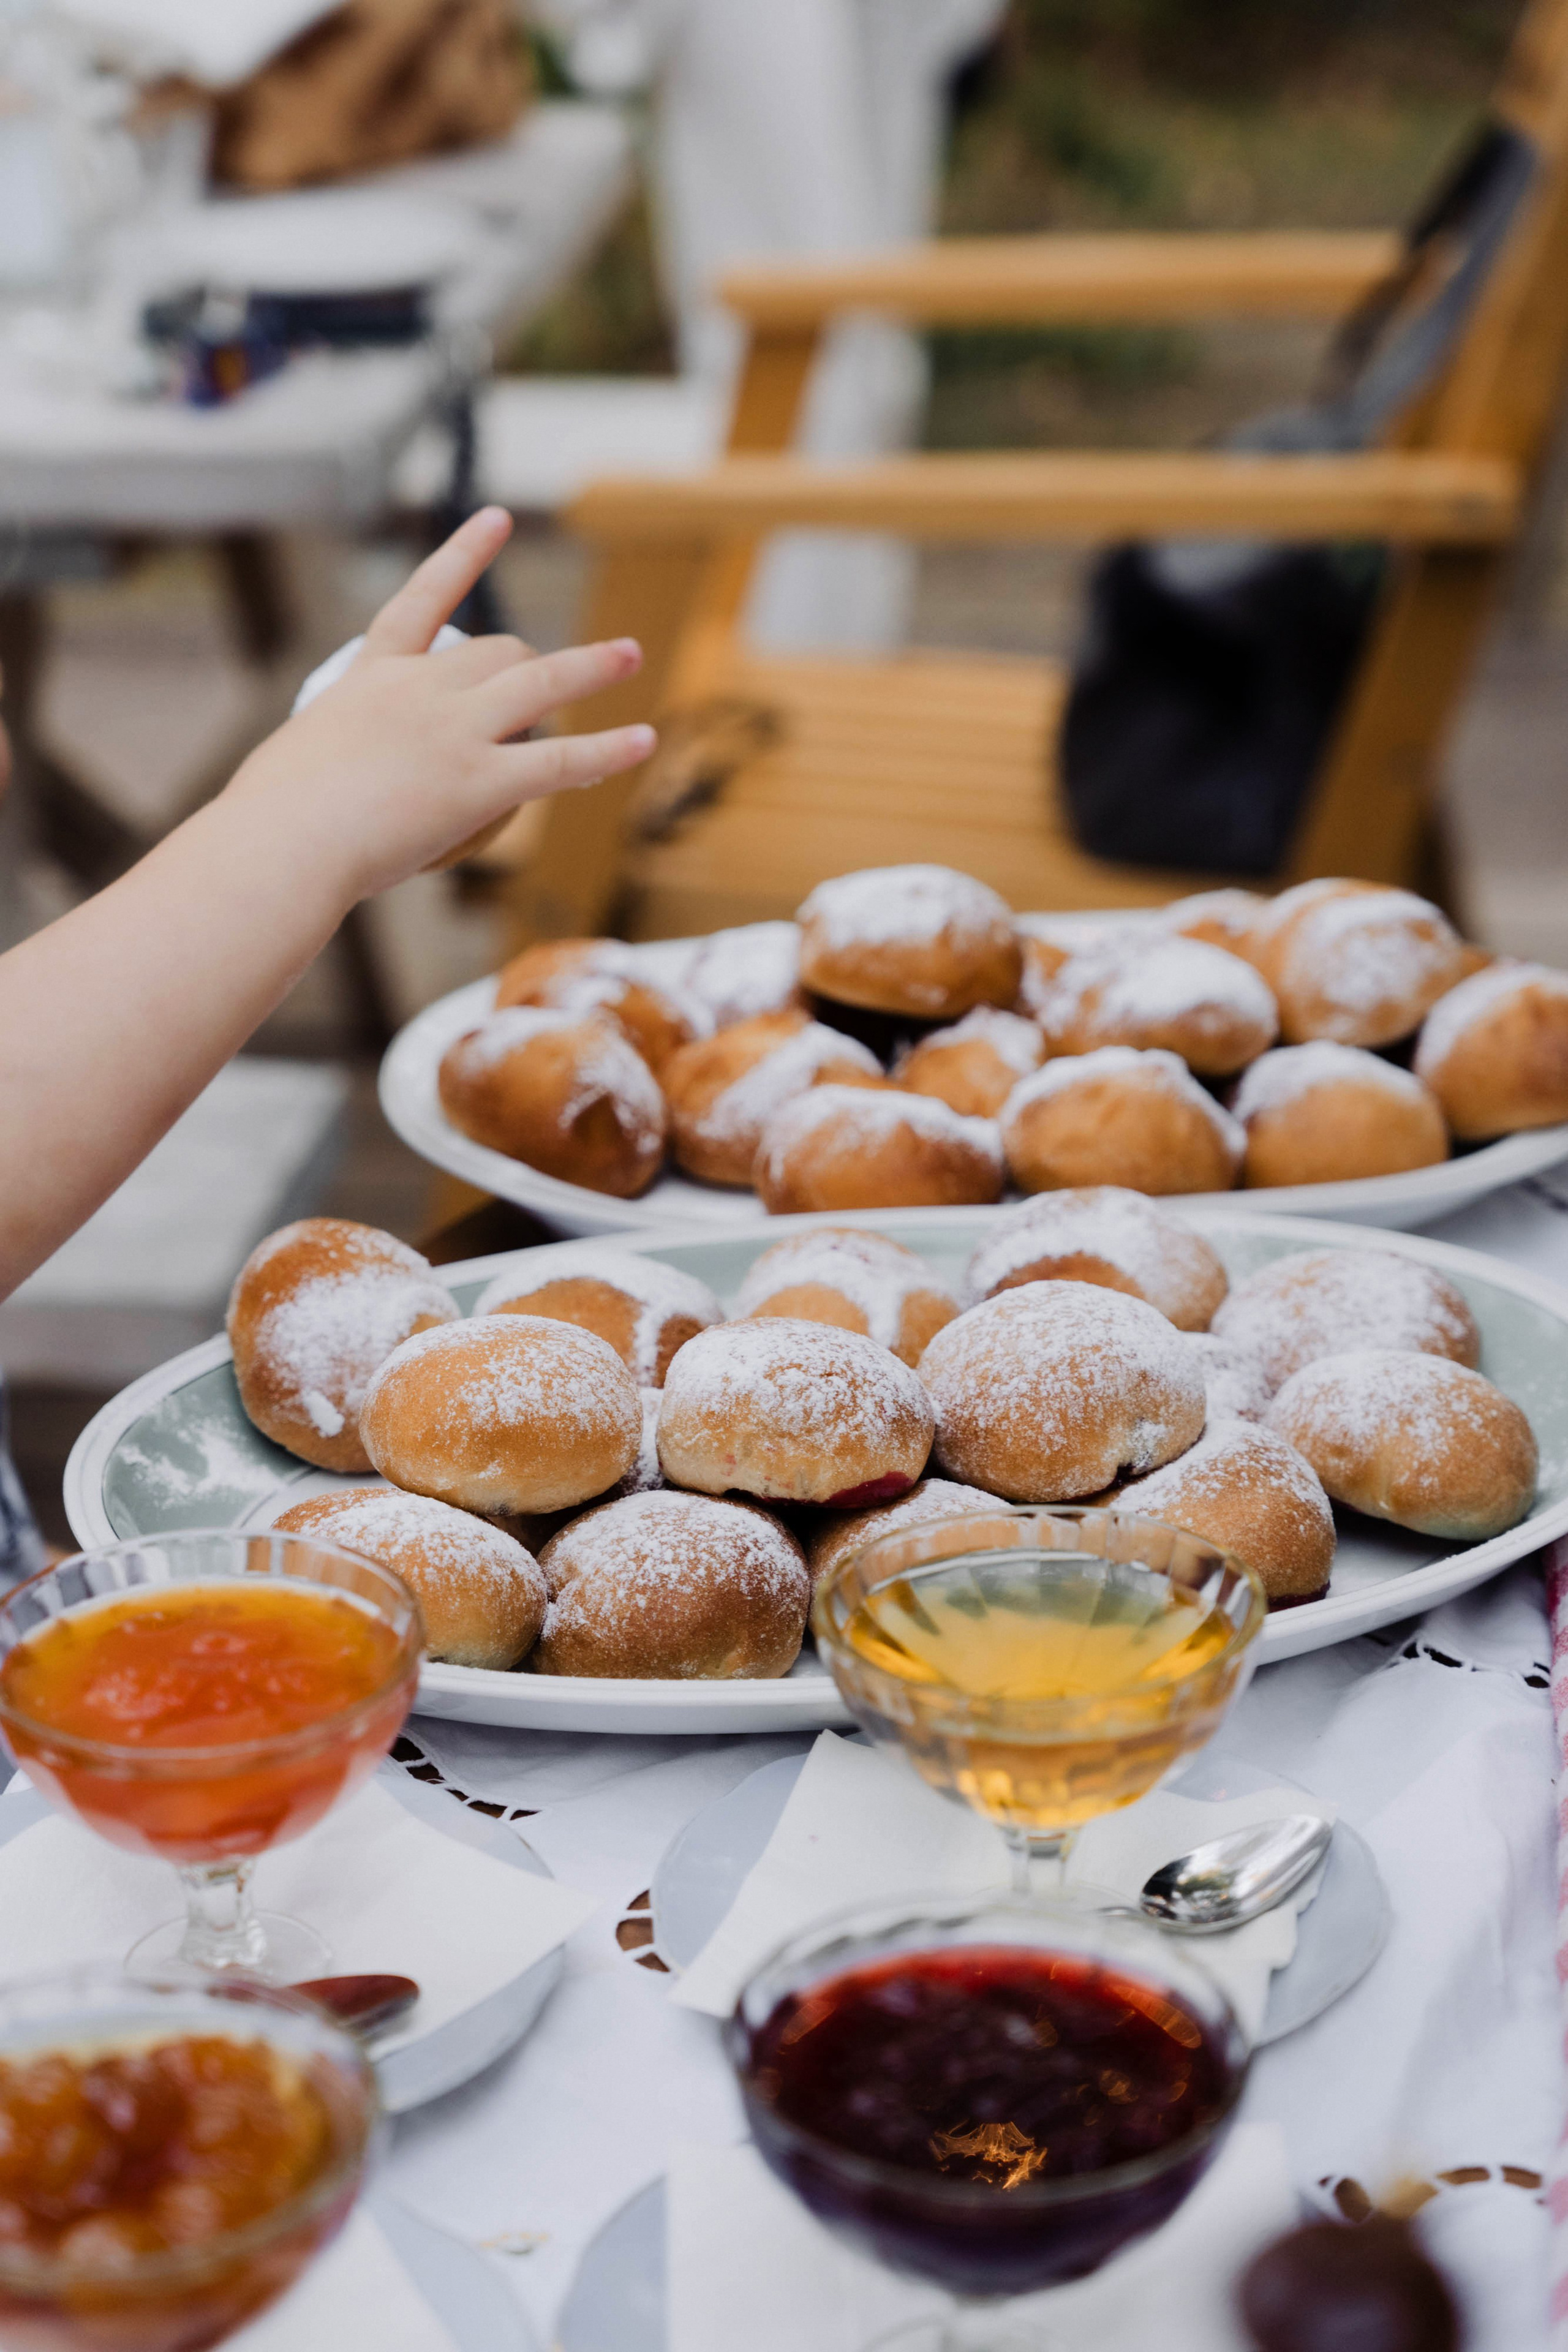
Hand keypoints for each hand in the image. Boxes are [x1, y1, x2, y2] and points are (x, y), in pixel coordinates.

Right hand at [222, 509, 655, 902]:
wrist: (280, 843)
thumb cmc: (267, 819)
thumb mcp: (293, 765)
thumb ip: (327, 759)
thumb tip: (319, 784)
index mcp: (370, 677)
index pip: (422, 600)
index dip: (464, 556)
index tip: (497, 518)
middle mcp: (420, 689)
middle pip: (497, 652)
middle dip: (533, 661)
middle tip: (558, 679)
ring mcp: (454, 731)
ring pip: (543, 683)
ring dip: (594, 665)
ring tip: (631, 653)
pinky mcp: (480, 782)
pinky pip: (561, 761)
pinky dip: (609, 750)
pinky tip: (644, 740)